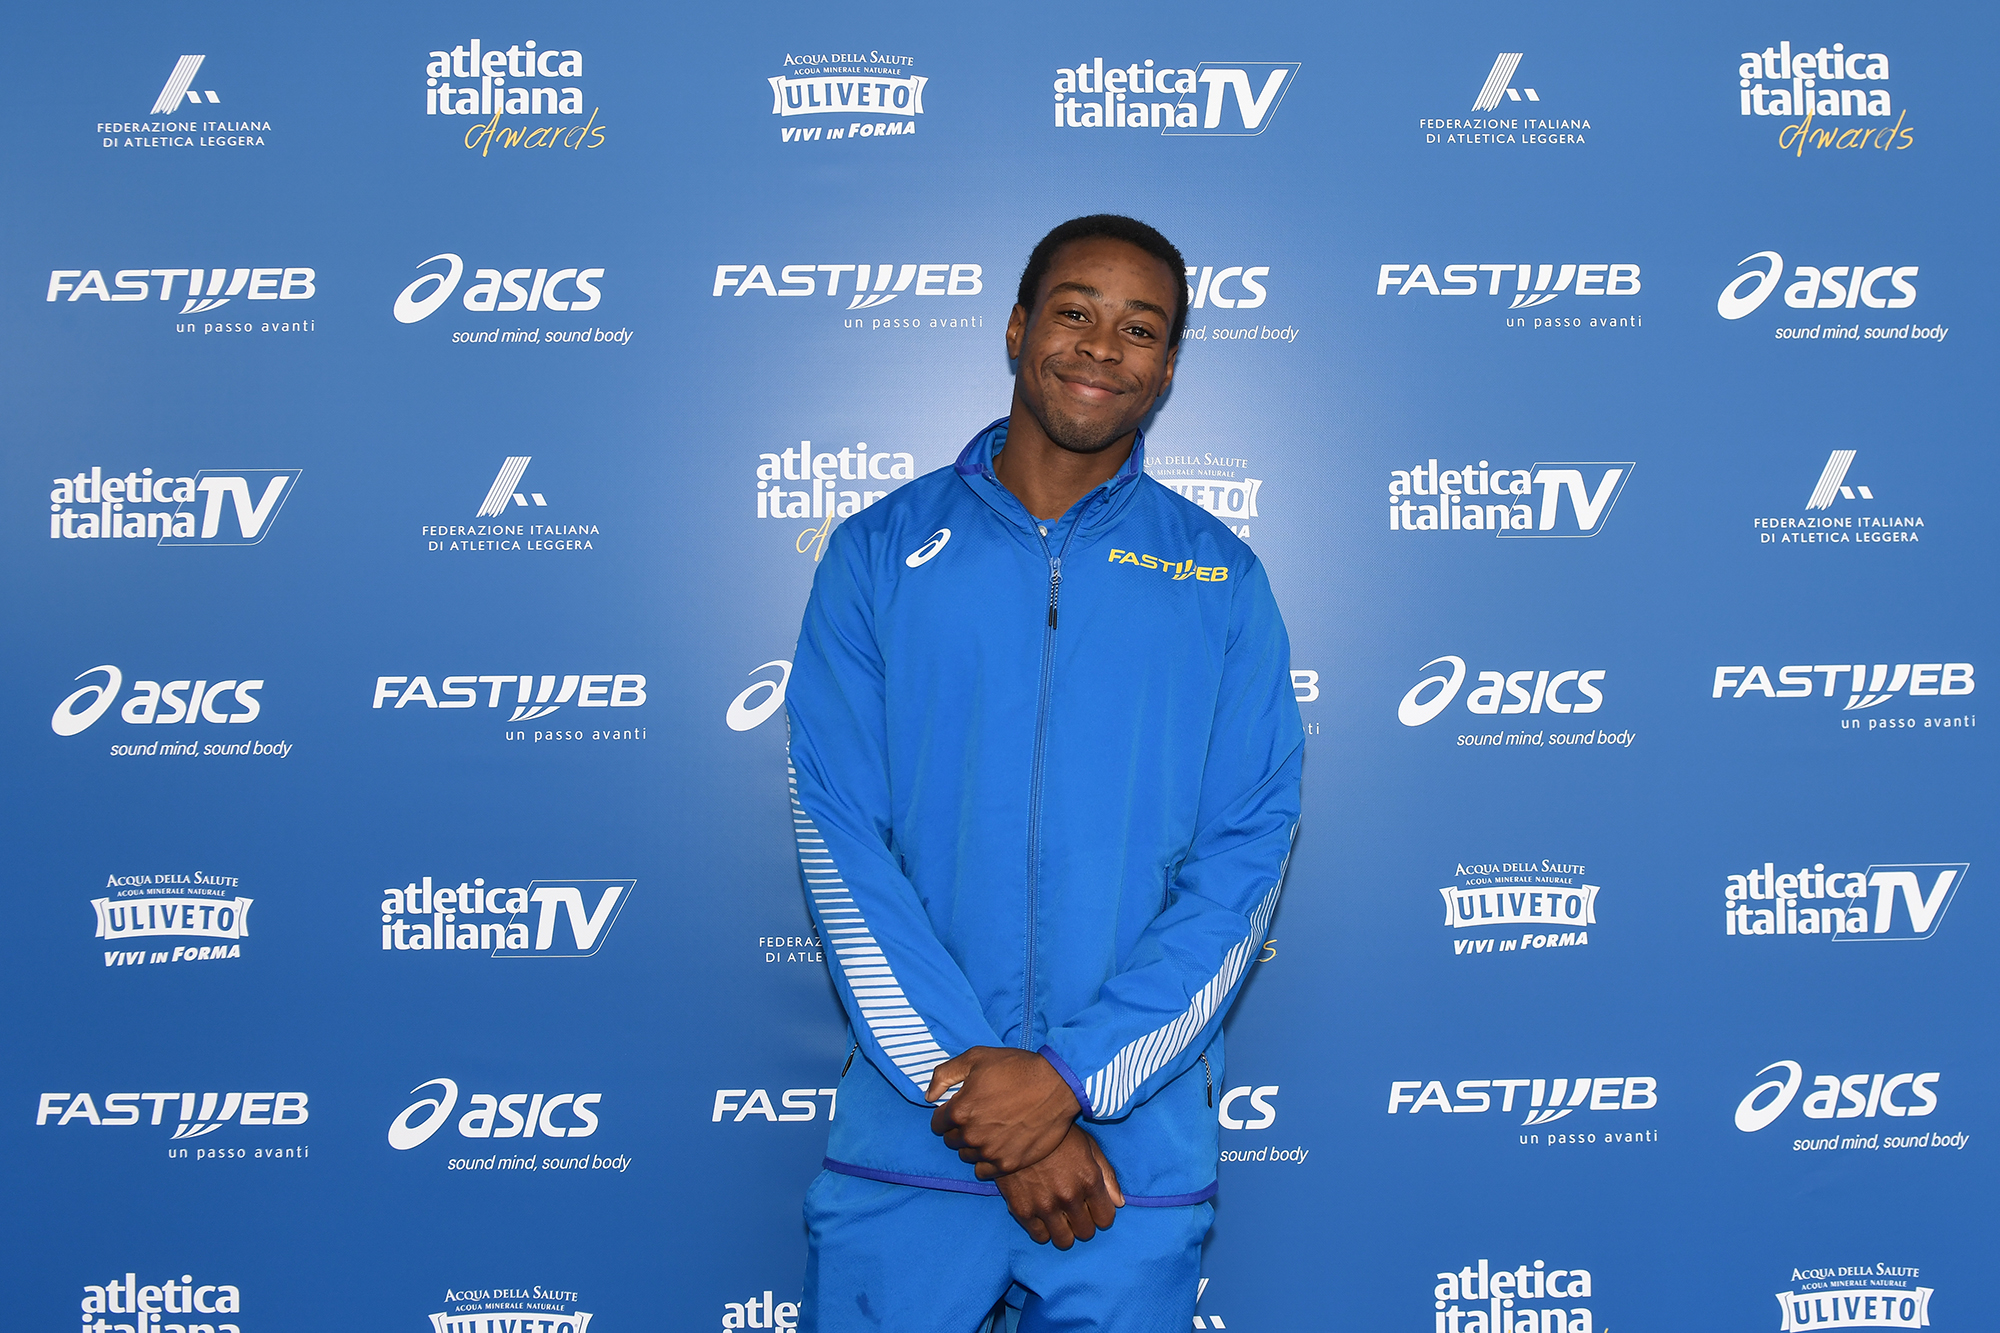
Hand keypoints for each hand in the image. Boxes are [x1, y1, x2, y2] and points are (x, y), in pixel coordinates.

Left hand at [927, 1047, 1078, 1177]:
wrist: (1057, 1085)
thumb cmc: (1016, 1068)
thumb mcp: (976, 1058)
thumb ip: (944, 1075)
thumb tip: (929, 1096)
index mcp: (960, 1110)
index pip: (937, 1123)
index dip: (946, 1115)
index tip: (960, 1109)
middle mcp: (971, 1135)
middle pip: (951, 1141)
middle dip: (959, 1129)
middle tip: (978, 1117)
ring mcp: (990, 1152)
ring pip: (967, 1156)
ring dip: (973, 1145)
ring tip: (990, 1130)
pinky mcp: (1008, 1164)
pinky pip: (984, 1172)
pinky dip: (986, 1162)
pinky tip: (997, 1147)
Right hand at [994, 1125, 1122, 1248]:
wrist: (1015, 1128)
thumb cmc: (1056, 1135)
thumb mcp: (1088, 1146)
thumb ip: (1107, 1176)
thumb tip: (1119, 1203)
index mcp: (1089, 1180)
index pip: (1106, 1219)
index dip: (1101, 1213)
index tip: (1093, 1207)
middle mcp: (1069, 1197)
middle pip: (1086, 1232)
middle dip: (1083, 1223)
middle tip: (1074, 1210)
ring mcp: (1045, 1206)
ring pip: (1064, 1241)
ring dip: (1064, 1231)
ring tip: (1058, 1216)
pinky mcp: (1022, 1211)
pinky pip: (1040, 1237)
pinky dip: (1043, 1230)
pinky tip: (1042, 1215)